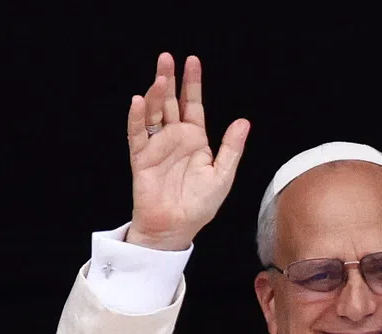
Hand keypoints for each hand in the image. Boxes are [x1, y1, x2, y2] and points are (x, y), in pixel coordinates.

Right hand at [125, 53, 250, 250]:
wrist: (176, 228)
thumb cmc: (199, 206)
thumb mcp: (223, 175)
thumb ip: (231, 148)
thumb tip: (243, 122)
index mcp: (195, 140)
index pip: (193, 105)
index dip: (192, 84)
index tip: (193, 62)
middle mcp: (175, 139)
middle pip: (170, 102)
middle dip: (169, 80)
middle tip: (167, 58)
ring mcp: (157, 147)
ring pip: (153, 113)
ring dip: (155, 94)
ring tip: (160, 77)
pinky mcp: (141, 158)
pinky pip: (137, 134)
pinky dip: (137, 118)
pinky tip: (139, 101)